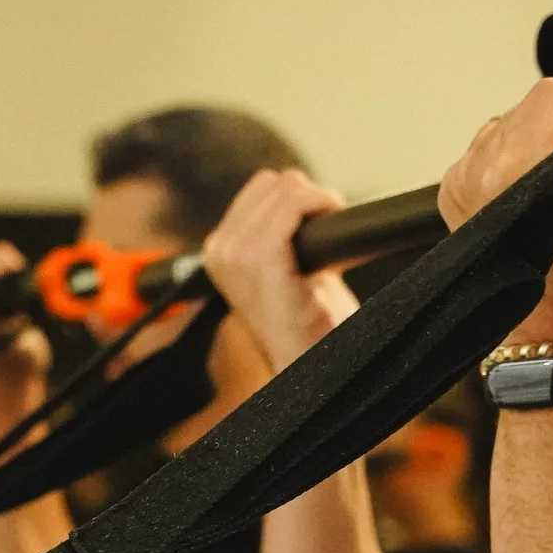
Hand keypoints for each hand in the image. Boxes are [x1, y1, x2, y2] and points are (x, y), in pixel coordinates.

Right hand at [201, 169, 361, 369]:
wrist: (312, 369)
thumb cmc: (307, 328)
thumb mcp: (286, 270)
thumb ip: (284, 234)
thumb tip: (306, 195)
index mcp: (220, 250)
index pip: (262, 188)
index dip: (300, 201)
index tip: (322, 224)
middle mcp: (220, 250)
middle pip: (273, 183)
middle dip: (308, 201)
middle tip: (329, 237)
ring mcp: (236, 255)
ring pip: (286, 188)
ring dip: (318, 205)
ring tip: (330, 244)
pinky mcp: (260, 261)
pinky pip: (292, 204)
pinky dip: (320, 207)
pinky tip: (331, 235)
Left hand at [439, 78, 552, 344]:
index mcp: (516, 177)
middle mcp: (476, 176)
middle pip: (527, 109)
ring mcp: (457, 184)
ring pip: (506, 127)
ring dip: (533, 150)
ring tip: (552, 199)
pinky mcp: (450, 193)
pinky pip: (488, 151)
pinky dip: (512, 168)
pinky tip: (529, 205)